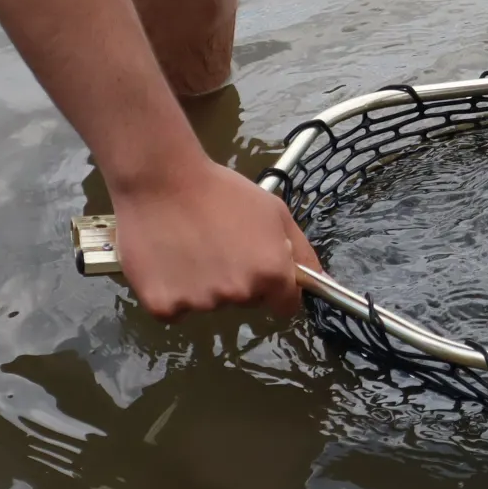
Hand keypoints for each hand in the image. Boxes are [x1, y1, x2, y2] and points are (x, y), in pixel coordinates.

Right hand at [109, 157, 319, 319]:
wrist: (162, 179)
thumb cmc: (222, 191)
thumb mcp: (275, 213)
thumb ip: (302, 253)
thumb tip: (325, 284)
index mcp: (271, 273)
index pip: (284, 305)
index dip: (275, 288)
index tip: (259, 270)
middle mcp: (239, 294)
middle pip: (246, 301)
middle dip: (238, 280)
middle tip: (218, 245)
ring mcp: (200, 303)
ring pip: (209, 304)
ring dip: (202, 285)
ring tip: (188, 246)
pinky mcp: (163, 306)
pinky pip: (173, 310)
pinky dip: (170, 292)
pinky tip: (167, 261)